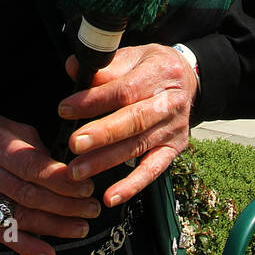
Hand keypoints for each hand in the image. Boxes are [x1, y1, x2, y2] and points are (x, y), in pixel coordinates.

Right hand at [0, 110, 99, 254]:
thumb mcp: (14, 128)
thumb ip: (39, 152)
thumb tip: (70, 176)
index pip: (32, 168)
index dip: (62, 181)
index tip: (87, 187)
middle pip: (28, 195)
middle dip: (65, 205)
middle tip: (92, 209)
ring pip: (19, 217)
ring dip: (54, 226)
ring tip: (81, 227)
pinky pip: (1, 234)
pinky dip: (26, 246)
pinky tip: (48, 254)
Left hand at [59, 43, 198, 208]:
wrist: (188, 79)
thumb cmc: (152, 67)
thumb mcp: (132, 57)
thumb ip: (103, 67)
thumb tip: (73, 68)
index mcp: (160, 72)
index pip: (125, 89)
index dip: (95, 100)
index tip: (66, 109)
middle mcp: (170, 102)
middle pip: (134, 120)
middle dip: (102, 134)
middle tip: (74, 143)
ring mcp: (173, 128)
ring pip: (138, 146)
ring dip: (106, 161)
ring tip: (77, 171)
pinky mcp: (174, 149)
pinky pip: (152, 170)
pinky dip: (132, 185)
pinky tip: (110, 197)